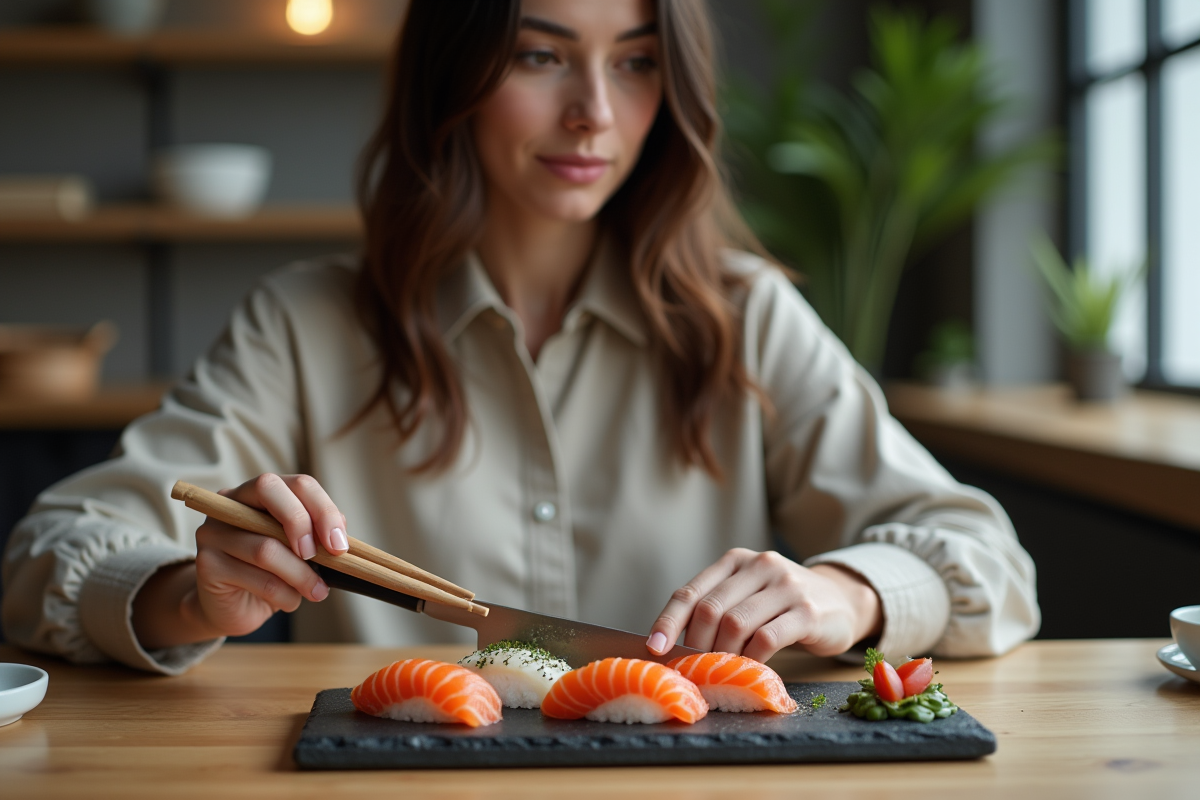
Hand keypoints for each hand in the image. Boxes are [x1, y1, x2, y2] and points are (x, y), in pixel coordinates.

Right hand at [133, 473, 349, 647]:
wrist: (233, 607)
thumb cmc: (273, 572)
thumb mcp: (300, 549)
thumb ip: (318, 535)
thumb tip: (340, 537)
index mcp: (261, 492)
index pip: (298, 484)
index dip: (324, 510)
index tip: (340, 545)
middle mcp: (232, 502)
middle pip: (269, 490)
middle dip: (302, 523)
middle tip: (320, 556)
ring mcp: (214, 530)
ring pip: (266, 546)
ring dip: (301, 575)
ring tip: (316, 592)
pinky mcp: (207, 563)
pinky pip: (257, 578)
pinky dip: (284, 594)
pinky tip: (290, 601)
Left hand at [644, 549, 881, 662]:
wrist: (843, 602)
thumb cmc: (784, 605)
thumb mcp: (749, 595)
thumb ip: (718, 608)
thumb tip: (673, 644)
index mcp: (736, 560)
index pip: (691, 591)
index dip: (668, 621)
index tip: (654, 649)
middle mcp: (759, 565)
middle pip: (710, 609)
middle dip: (697, 644)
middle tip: (697, 668)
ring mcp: (786, 586)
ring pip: (736, 624)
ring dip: (723, 654)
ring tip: (723, 670)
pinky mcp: (808, 611)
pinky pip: (767, 639)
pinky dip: (751, 660)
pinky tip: (751, 669)